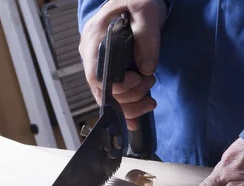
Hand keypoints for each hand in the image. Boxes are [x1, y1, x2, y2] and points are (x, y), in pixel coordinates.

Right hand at [78, 0, 166, 129]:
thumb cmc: (138, 0)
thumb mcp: (145, 11)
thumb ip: (147, 38)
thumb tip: (146, 69)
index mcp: (94, 38)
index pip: (95, 75)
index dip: (117, 87)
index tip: (138, 79)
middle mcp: (92, 54)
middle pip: (102, 91)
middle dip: (129, 97)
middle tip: (150, 83)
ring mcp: (99, 64)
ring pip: (108, 98)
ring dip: (131, 105)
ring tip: (151, 97)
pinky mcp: (110, 70)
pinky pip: (114, 95)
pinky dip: (127, 108)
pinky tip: (139, 116)